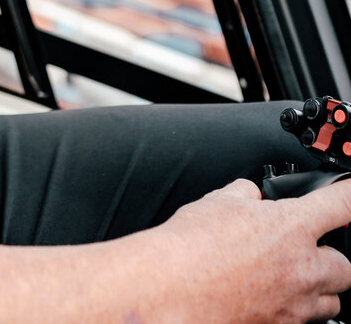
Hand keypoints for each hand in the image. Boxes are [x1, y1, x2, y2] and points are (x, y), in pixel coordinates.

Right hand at [154, 176, 350, 322]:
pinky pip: (305, 322)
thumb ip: (247, 195)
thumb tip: (253, 196)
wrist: (173, 289)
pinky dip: (296, 309)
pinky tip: (272, 296)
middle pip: (347, 267)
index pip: (341, 205)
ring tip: (294, 277)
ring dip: (320, 288)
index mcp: (291, 227)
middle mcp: (302, 268)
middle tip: (311, 248)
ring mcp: (294, 305)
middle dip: (333, 256)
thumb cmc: (193, 246)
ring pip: (332, 301)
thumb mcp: (221, 200)